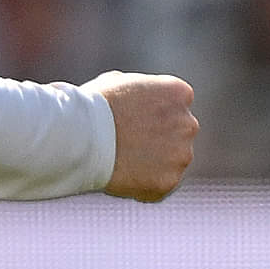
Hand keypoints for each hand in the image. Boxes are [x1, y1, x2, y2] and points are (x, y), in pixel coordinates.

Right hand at [89, 71, 198, 199]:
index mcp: (179, 93)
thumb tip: (141, 99)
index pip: (175, 106)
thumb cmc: (93, 105)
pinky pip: (160, 185)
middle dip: (157, 139)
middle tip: (127, 144)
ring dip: (153, 163)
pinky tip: (121, 177)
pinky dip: (144, 185)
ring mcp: (181, 155)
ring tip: (120, 160)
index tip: (132, 120)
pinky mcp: (169, 181)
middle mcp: (188, 123)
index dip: (152, 114)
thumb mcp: (119, 83)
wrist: (81, 135)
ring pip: (171, 161)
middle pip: (177, 134)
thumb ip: (141, 92)